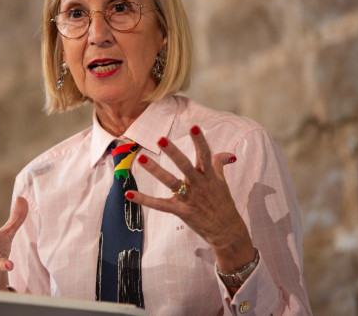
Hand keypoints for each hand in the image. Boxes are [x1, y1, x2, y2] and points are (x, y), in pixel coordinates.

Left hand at [128, 126, 254, 273]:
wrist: (226, 230)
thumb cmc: (222, 203)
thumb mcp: (222, 182)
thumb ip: (219, 164)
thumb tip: (228, 153)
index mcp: (209, 176)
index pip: (205, 155)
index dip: (200, 141)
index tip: (194, 127)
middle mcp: (199, 185)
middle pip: (185, 166)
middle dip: (173, 152)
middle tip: (160, 139)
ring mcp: (189, 198)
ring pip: (171, 182)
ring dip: (156, 170)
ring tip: (141, 158)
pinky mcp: (180, 211)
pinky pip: (160, 205)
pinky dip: (144, 200)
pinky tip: (129, 194)